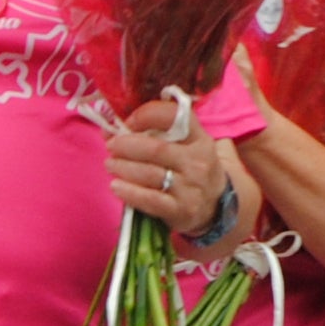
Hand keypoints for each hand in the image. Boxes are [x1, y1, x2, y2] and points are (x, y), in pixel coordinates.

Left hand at [107, 92, 232, 239]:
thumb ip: (154, 133)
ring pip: (150, 174)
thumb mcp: (184, 146)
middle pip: (156, 148)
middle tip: (111, 146)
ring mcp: (191, 187)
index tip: (127, 121)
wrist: (215, 206)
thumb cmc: (190, 169)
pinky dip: (130, 192)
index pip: (173, 117)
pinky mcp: (182, 210)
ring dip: (124, 167)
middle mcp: (198, 161)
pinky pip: (151, 200)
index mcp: (198, 138)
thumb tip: (109, 127)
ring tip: (110, 164)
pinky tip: (116, 186)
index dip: (146, 115)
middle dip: (127, 145)